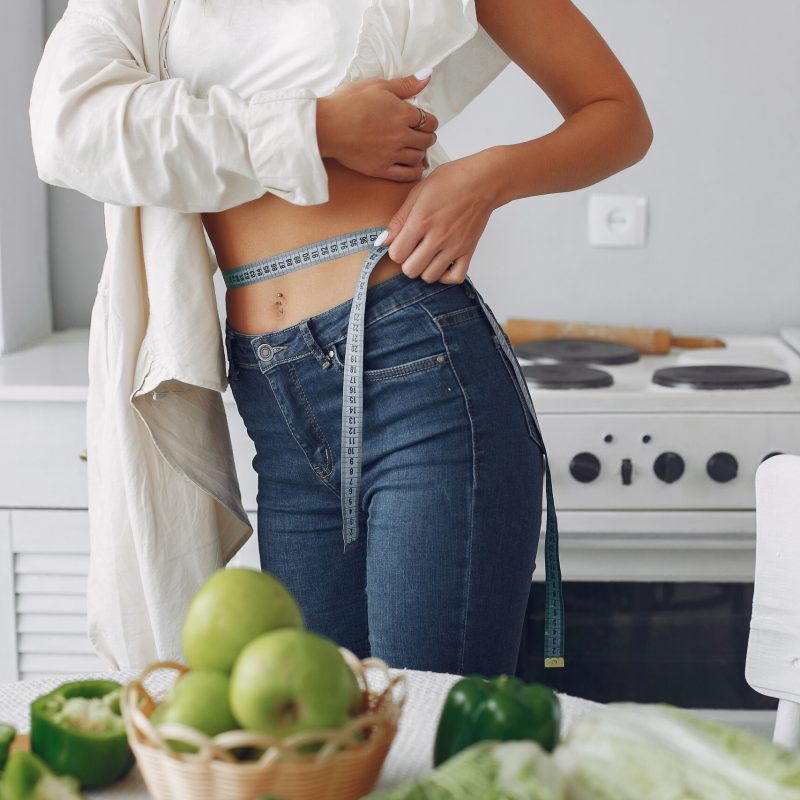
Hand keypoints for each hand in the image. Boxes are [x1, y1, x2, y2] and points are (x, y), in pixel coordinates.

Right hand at [316, 74, 438, 181]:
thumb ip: (405, 85)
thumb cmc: (348, 103)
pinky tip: (414, 169)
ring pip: (418, 157)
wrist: (328, 126)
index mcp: (402, 114)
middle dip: (428, 137)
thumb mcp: (378, 86)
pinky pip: (406, 175)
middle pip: (426, 140)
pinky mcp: (381, 169)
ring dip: (422, 153)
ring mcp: (391, 154)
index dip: (430, 122)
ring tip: (418, 150)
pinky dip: (415, 172)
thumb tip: (427, 76)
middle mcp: (400, 135)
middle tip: (425, 136)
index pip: (428, 121)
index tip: (427, 122)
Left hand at [380, 156, 497, 284]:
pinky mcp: (468, 251)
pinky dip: (446, 276)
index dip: (395, 250)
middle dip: (407, 262)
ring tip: (427, 255)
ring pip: (430, 276)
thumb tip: (383, 240)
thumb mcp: (417, 192)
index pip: (396, 254)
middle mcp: (438, 237)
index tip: (401, 242)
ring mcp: (454, 247)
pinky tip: (442, 263)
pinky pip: (455, 278)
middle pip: (411, 270)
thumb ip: (399, 219)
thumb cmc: (451, 181)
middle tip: (413, 250)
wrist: (483, 181)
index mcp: (422, 221)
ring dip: (424, 269)